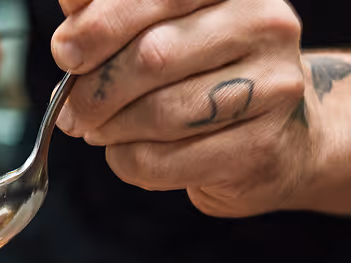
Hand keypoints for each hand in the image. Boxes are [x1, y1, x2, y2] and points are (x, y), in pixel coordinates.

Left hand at [52, 0, 313, 216]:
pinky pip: (166, 160)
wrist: (284, 138)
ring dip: (110, 127)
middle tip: (72, 105)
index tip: (66, 50)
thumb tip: (71, 11)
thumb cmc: (209, 72)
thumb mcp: (166, 27)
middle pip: (153, 55)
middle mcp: (265, 24)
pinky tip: (126, 152)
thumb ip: (116, 13)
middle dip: (96, 86)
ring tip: (96, 128)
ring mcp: (272, 87)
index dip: (100, 23)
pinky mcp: (261, 147)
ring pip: (160, 112)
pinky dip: (128, 160)